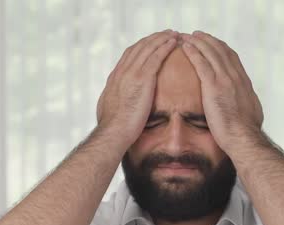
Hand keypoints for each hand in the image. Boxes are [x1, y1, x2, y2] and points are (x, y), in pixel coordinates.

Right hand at [96, 30, 178, 147]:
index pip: (128, 55)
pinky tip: (173, 42)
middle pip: (139, 47)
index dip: (141, 46)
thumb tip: (116, 104)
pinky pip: (156, 57)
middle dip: (153, 38)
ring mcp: (131, 73)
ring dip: (161, 38)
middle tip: (166, 33)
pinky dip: (164, 47)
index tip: (151, 43)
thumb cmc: (113, 129)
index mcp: (115, 78)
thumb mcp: (110, 110)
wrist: (113, 132)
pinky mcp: (142, 79)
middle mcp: (122, 71)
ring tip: (173, 34)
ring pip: (148, 48)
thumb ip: (115, 101)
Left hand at [179, 31, 264, 155]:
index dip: (221, 48)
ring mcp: (226, 80)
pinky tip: (186, 47)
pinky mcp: (214, 87)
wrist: (243, 138)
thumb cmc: (244, 134)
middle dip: (208, 40)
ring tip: (187, 36)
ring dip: (199, 41)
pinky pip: (202, 64)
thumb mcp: (250, 115)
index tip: (212, 44)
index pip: (232, 58)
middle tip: (196, 34)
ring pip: (211, 53)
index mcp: (244, 83)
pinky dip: (194, 52)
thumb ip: (244, 106)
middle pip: (222, 50)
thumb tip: (245, 108)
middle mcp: (236, 77)